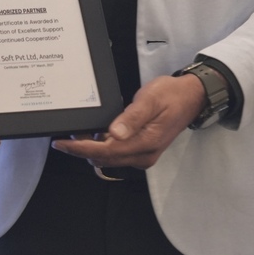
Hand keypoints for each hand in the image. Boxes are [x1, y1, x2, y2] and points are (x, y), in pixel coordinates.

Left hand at [52, 75, 205, 169]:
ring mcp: (143, 156)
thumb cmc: (171, 95)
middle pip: (104, 159)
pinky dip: (102, 146)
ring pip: (108, 159)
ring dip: (91, 148)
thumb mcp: (150, 99)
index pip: (106, 151)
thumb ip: (132, 117)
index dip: (80, 148)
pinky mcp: (142, 152)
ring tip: (80, 130)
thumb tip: (114, 133)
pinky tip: (98, 132)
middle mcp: (144, 155)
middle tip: (67, 132)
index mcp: (146, 143)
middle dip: (82, 149)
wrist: (191, 97)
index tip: (62, 144)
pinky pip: (116, 154)